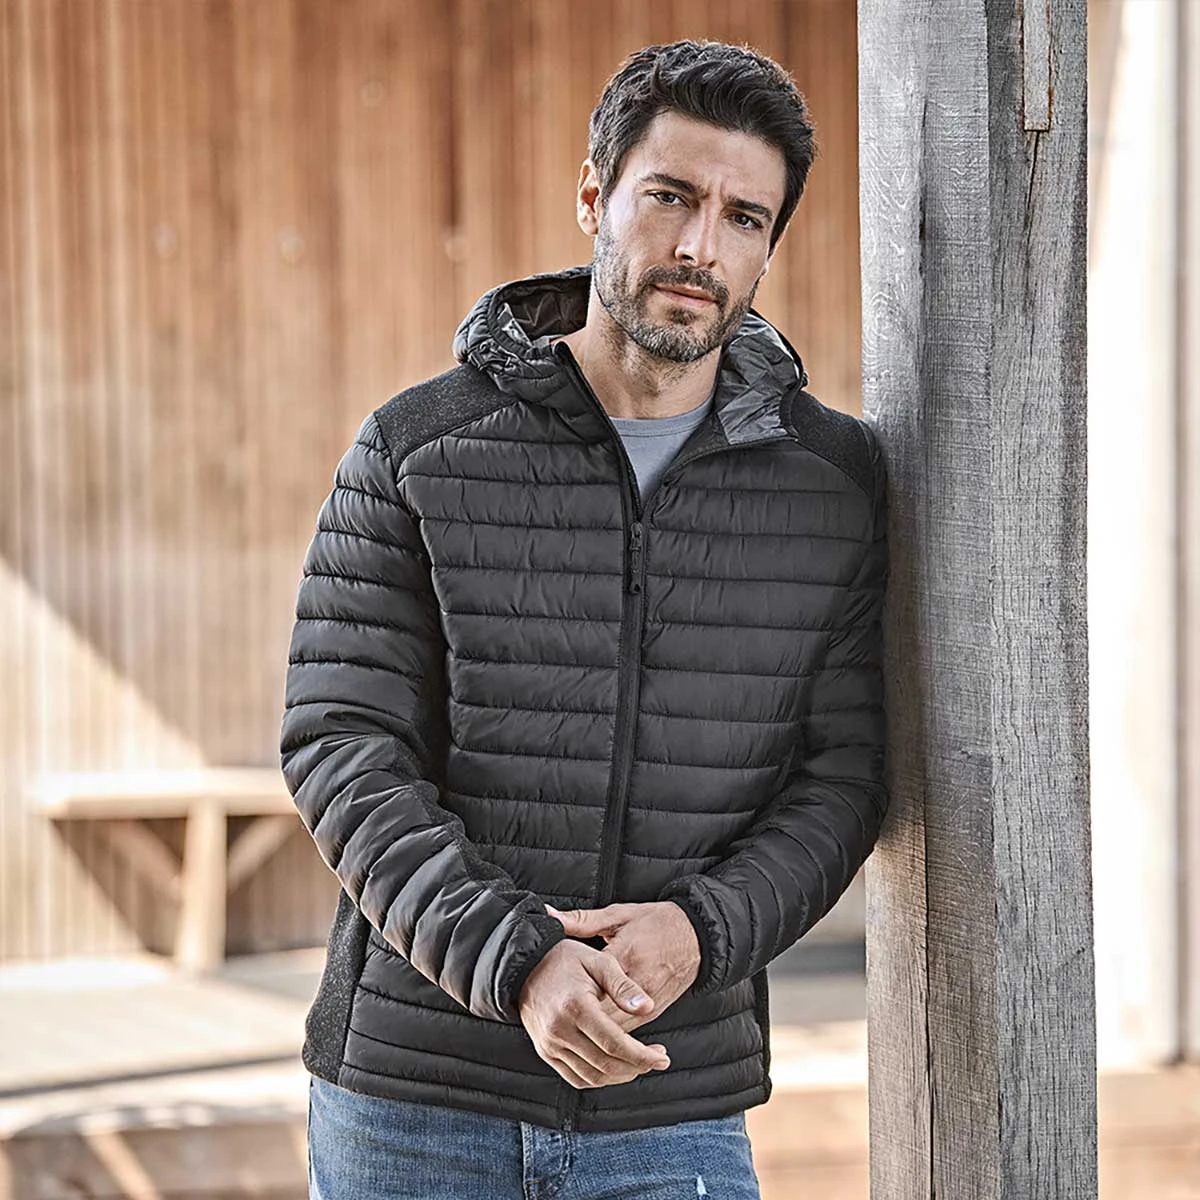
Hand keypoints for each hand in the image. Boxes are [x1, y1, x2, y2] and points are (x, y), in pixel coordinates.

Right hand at [517, 938, 671, 1089]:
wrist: (526, 966)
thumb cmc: (565, 960)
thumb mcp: (598, 961)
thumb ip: (623, 985)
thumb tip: (647, 1007)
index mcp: (575, 1006)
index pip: (614, 1043)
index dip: (642, 1055)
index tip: (662, 1057)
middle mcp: (559, 1030)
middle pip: (605, 1064)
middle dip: (637, 1067)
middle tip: (657, 1058)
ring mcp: (550, 1044)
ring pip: (592, 1077)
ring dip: (620, 1075)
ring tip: (639, 1062)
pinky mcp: (545, 1052)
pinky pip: (576, 1078)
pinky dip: (599, 1078)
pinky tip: (615, 1066)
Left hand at [546, 901, 700, 1033]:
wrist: (697, 936)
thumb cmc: (655, 922)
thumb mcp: (619, 915)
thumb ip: (583, 920)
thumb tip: (550, 915)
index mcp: (625, 955)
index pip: (592, 984)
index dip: (569, 994)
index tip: (548, 996)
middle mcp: (638, 983)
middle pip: (603, 1014)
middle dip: (579, 1023)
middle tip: (554, 1025)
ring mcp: (649, 1001)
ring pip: (616, 1031)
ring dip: (594, 1037)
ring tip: (568, 1037)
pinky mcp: (655, 1011)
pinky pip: (629, 1034)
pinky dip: (612, 1040)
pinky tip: (593, 1039)